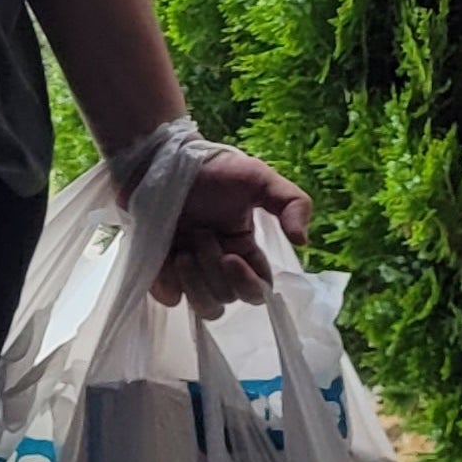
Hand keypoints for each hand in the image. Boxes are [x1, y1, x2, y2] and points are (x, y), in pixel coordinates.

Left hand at [151, 147, 312, 321]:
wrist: (161, 155)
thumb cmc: (211, 167)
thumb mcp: (257, 177)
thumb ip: (290, 202)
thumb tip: (302, 242)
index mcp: (243, 249)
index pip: (258, 289)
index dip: (249, 283)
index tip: (232, 257)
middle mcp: (218, 265)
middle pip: (229, 297)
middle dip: (216, 271)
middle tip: (201, 235)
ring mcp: (188, 270)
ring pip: (205, 306)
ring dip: (196, 284)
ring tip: (183, 252)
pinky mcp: (158, 269)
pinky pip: (168, 298)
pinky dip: (169, 286)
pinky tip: (167, 259)